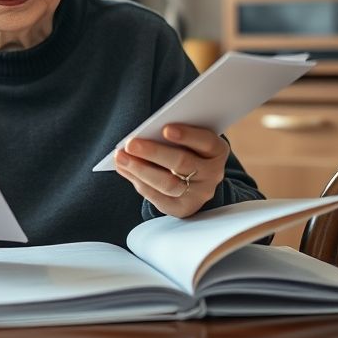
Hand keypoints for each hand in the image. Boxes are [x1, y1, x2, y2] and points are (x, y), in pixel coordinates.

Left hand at [113, 124, 227, 217]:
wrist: (195, 179)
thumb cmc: (186, 148)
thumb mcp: (188, 139)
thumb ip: (173, 135)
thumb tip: (142, 134)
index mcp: (216, 151)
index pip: (206, 142)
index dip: (187, 135)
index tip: (165, 129)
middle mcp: (212, 173)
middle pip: (182, 163)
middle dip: (153, 152)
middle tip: (131, 144)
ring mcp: (199, 194)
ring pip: (168, 183)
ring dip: (140, 170)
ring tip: (121, 157)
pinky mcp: (182, 208)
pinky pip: (159, 197)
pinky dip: (139, 182)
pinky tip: (125, 169)